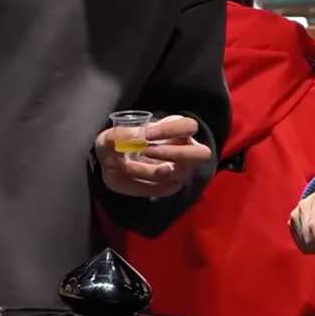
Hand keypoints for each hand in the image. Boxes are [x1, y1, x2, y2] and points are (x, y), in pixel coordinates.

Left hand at [96, 115, 212, 198]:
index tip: (146, 134)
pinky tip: (129, 175)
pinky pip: (162, 189)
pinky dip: (142, 184)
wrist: (112, 163)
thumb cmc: (120, 142)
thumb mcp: (112, 135)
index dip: (169, 130)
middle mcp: (186, 150)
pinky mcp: (170, 186)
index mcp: (178, 130)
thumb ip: (119, 135)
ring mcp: (181, 171)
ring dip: (148, 170)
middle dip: (174, 153)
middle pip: (202, 154)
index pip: (189, 126)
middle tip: (147, 151)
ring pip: (176, 174)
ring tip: (126, 164)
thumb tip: (135, 138)